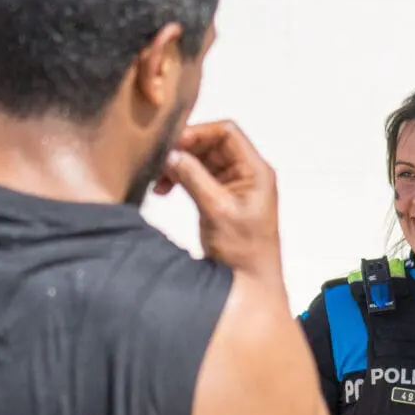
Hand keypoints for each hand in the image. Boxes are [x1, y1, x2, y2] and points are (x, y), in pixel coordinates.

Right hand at [157, 120, 282, 281]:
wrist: (249, 282)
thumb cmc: (244, 250)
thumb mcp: (217, 210)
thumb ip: (194, 178)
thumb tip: (172, 154)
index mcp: (256, 171)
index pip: (228, 133)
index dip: (199, 133)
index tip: (173, 143)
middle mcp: (247, 174)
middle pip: (212, 144)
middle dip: (185, 150)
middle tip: (160, 162)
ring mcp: (234, 186)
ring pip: (202, 160)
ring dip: (179, 165)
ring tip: (159, 180)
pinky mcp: (221, 199)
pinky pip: (198, 177)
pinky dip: (180, 179)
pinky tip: (163, 190)